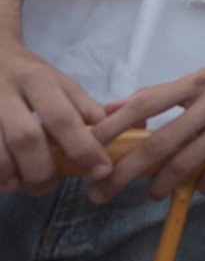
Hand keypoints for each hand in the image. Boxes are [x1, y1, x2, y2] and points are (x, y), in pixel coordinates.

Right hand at [0, 41, 109, 194]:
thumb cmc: (28, 74)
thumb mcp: (60, 83)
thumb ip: (89, 108)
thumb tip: (135, 126)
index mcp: (37, 80)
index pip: (64, 117)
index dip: (84, 148)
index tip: (101, 171)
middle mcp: (6, 92)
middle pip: (26, 139)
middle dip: (43, 170)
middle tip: (50, 186)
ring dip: (11, 176)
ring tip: (22, 184)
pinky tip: (4, 178)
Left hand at [87, 66, 204, 199]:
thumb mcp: (200, 84)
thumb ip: (160, 96)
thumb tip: (111, 109)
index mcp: (196, 82)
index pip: (145, 102)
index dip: (114, 127)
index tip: (89, 148)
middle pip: (159, 141)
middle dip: (125, 171)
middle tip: (103, 190)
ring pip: (186, 162)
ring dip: (162, 183)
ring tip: (152, 194)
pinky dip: (202, 185)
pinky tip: (198, 188)